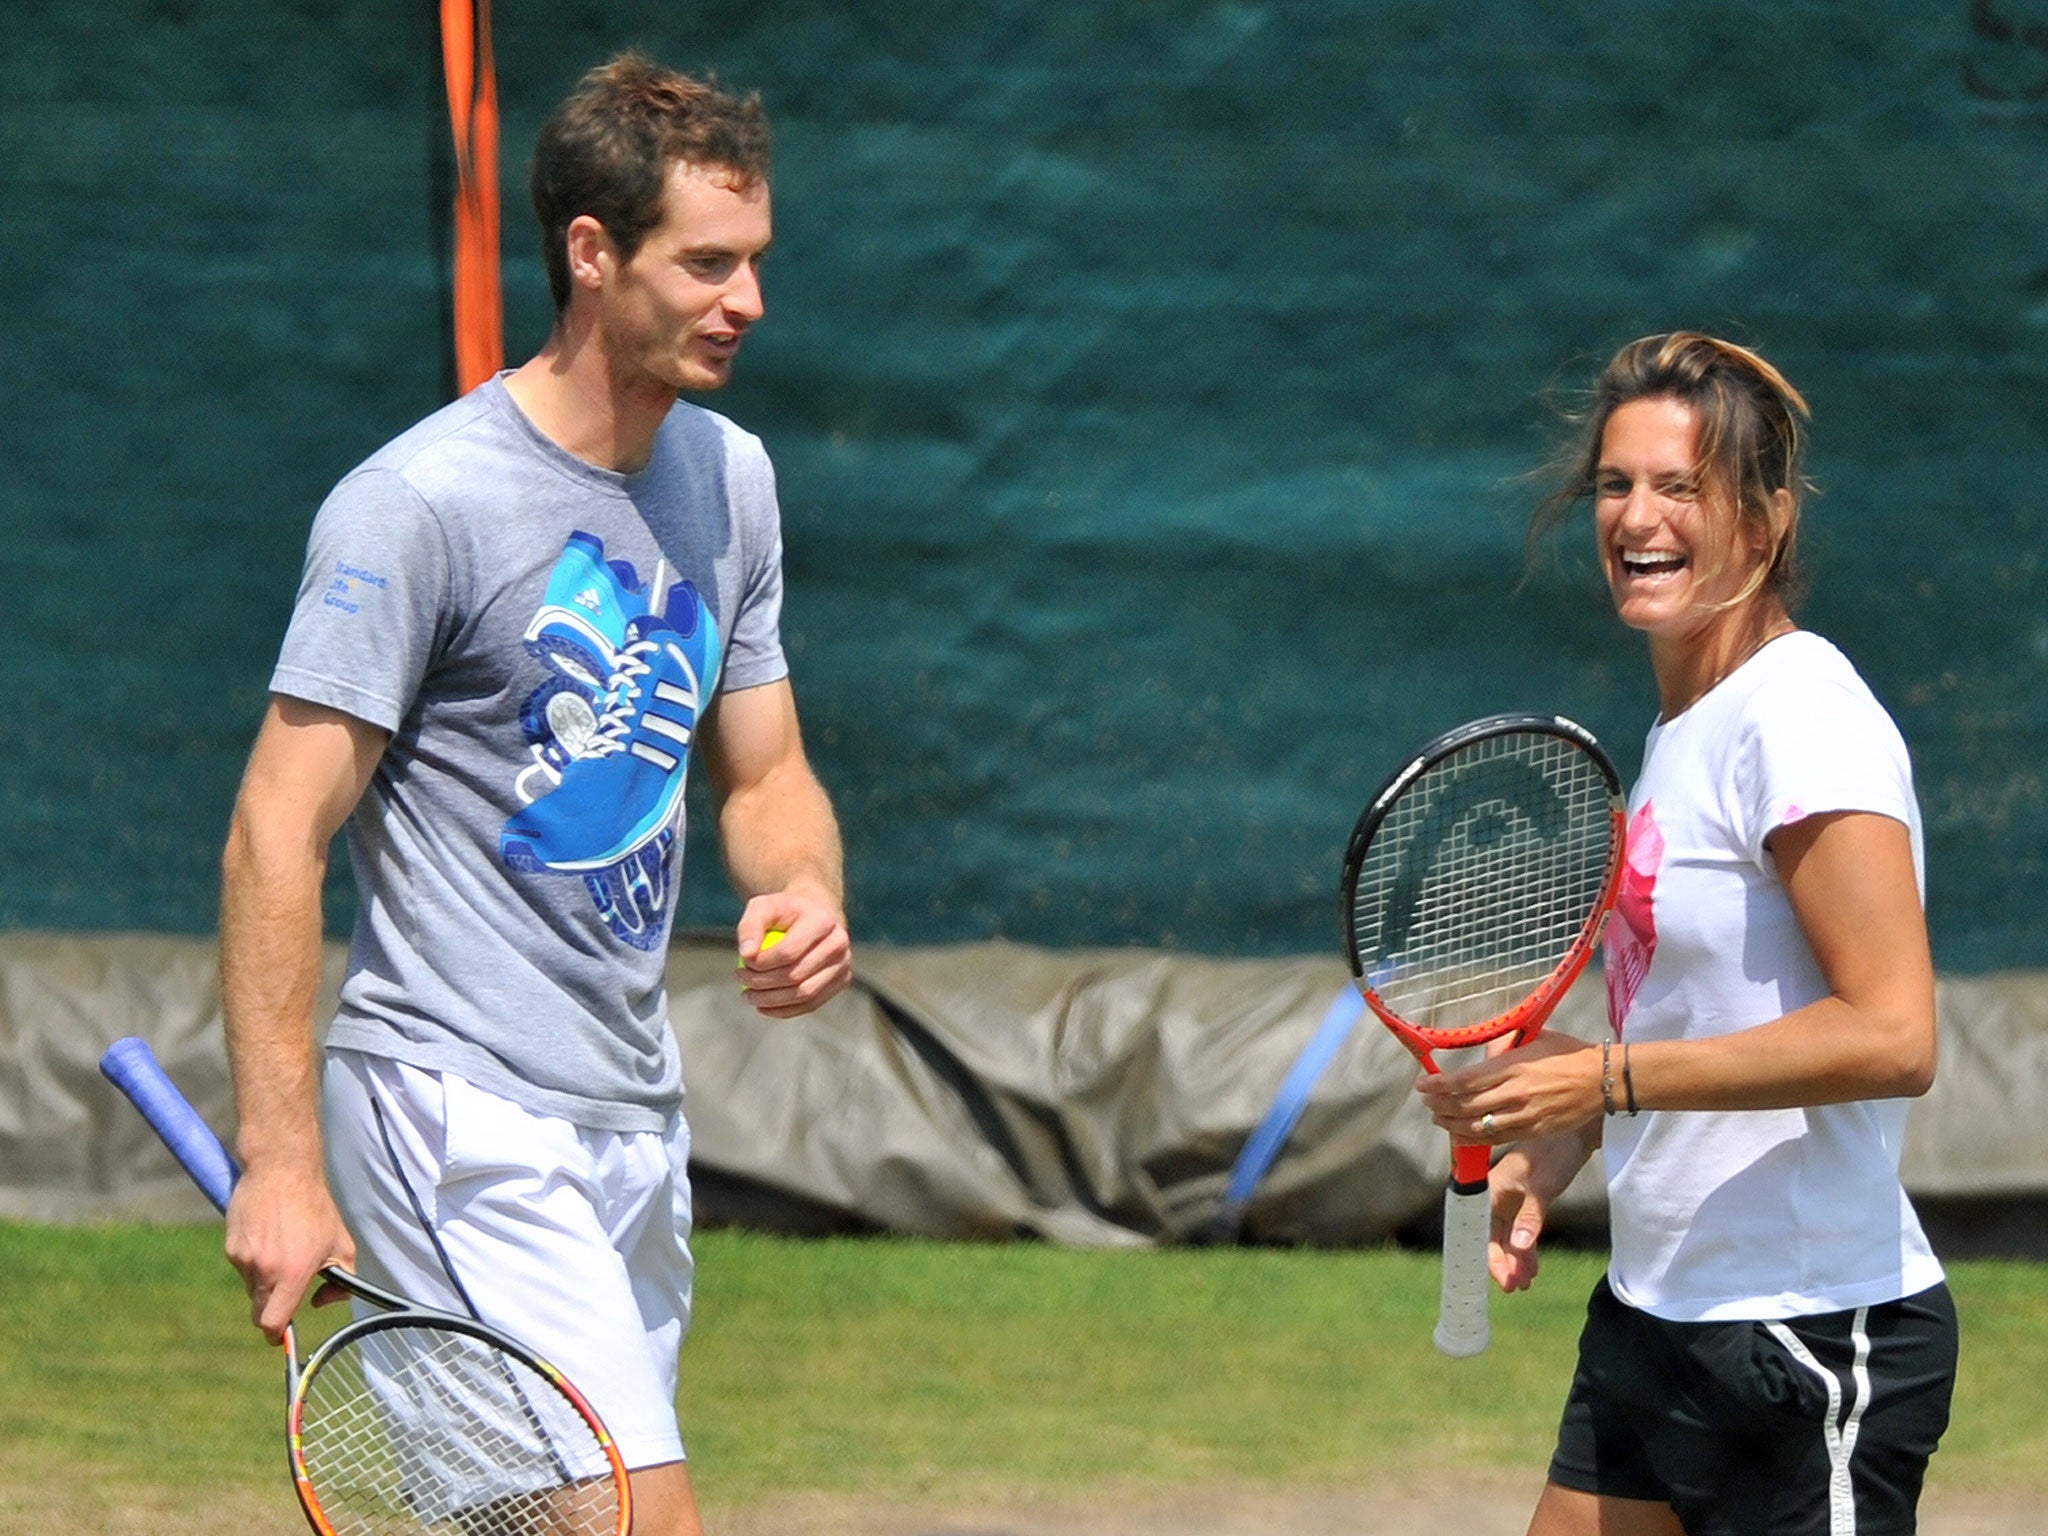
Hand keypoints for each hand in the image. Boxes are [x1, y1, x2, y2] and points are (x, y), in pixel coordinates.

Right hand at [223, 1160, 355, 1343]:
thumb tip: (321, 1302)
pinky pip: (242, 1267)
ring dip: (264, 1281)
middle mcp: (265, 1269)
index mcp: (294, 1272)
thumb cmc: (315, 1206)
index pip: (273, 1322)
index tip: (281, 1335)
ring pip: (251, 1288)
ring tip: (281, 1250)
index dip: (276, 1335)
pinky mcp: (231, 1247)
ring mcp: (244, 1258)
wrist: (281, 1170)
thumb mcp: (341, 1242)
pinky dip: (253, 1262)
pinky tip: (267, 1237)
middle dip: (272, 1310)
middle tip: (286, 1292)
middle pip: (259, 1312)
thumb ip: (342, 1279)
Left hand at [735, 885, 851, 1017]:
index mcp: (823, 920)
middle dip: (762, 982)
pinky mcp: (842, 980)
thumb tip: (746, 955)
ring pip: (805, 994)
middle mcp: (839, 942)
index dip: (761, 963)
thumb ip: (750, 927)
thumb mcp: (762, 907)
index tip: (742, 962)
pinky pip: (812, 1004)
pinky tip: (762, 1006)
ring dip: (771, 1001)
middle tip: (740, 979)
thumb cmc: (783, 911)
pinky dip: (785, 1010)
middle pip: (796, 975)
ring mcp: (844, 963)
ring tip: (748, 994)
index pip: (789, 952)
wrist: (813, 913)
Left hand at [1415, 1031, 1603, 1144]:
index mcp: (1513, 1067)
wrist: (1602, 1080)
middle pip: (1465, 1105)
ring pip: (1477, 1126)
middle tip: (1426, 1102)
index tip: (1423, 1084)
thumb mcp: (1535, 1038)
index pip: (1465, 1080)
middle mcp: (1514, 1093)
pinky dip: (1472, 1140)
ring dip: (1451, 1124)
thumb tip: (1484, 1050)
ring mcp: (1524, 1115)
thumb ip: (1505, 1045)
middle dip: (1439, 1105)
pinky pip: (1496, 1139)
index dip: (1439, 1085)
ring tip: (1437, 1118)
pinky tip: (1458, 1136)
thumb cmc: (1569, 1053)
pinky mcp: (1533, 1131)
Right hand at [1483, 1134, 1586, 1291]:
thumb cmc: (1554, 1152)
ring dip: (1515, 1260)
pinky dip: (1525, 1248)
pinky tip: (1533, 1266)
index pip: (1479, 1232)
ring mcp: (1509, 1199)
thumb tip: (1518, 1248)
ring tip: (1526, 1282)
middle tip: (1516, 1287)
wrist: (1576, 1132)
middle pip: (1490, 1238)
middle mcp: (1494, 1196)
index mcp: (1489, 1189)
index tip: (1500, 1280)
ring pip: (1506, 1237)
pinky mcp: (1524, 1200)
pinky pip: (1519, 1231)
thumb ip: (1529, 1218)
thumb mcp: (1542, 1187)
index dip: (1487, 1258)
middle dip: (1503, 1264)